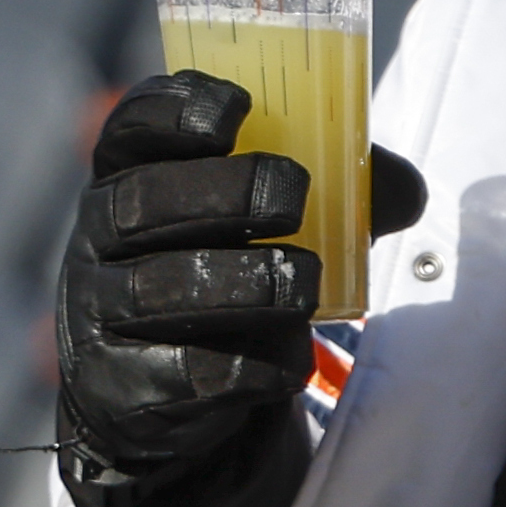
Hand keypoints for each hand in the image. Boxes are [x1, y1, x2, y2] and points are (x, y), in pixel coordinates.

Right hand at [54, 72, 419, 506]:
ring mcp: (101, 316)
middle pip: (142, 203)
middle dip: (227, 193)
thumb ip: (339, 193)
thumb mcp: (269, 227)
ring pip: (162, 290)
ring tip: (303, 283)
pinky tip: (285, 357)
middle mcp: (98, 241)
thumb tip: (407, 190)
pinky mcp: (125, 388)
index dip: (174, 110)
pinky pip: (191, 372)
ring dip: (251, 283)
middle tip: (291, 197)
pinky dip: (253, 363)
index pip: (130, 128)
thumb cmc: (227, 278)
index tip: (239, 108)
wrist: (177, 398)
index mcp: (129, 179)